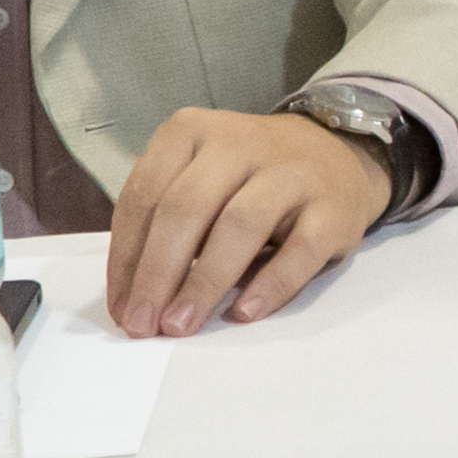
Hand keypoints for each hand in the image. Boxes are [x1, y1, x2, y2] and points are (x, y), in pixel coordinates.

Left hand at [104, 106, 387, 336]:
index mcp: (191, 132)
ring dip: (204, 282)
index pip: (145, 196)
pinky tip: (244, 313)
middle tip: (143, 324)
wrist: (336, 158)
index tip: (121, 307)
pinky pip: (300, 251)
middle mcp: (239, 142)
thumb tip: (134, 299)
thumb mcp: (199, 179)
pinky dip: (270, 285)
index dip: (126, 257)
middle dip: (158, 273)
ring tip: (181, 325)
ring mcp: (291, 172)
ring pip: (239, 226)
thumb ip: (165, 224)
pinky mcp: (334, 208)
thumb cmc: (249, 180)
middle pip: (187, 209)